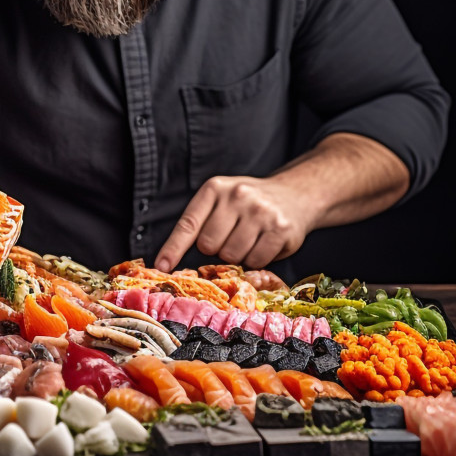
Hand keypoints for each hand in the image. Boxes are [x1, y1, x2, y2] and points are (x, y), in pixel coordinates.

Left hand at [153, 133, 411, 273]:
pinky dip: (258, 260)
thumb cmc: (248, 204)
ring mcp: (260, 212)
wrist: (294, 194)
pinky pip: (257, 261)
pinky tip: (265, 242)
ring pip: (233, 256)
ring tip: (250, 238)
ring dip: (239, 256)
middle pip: (210, 246)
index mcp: (215, 188)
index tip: (161, 267)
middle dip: (217, 249)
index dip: (173, 248)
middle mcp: (237, 196)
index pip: (188, 223)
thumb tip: (174, 262)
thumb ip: (202, 224)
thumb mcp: (222, 201)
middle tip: (231, 236)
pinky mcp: (280, 229)